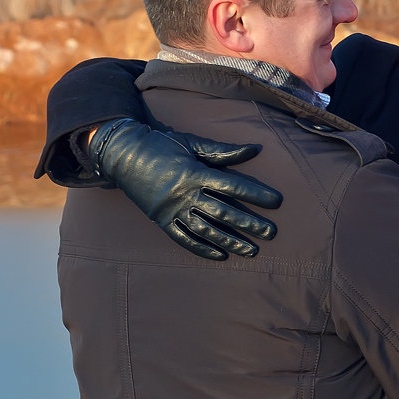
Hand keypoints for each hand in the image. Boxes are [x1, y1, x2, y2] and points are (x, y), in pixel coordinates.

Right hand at [90, 119, 282, 259]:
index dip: (256, 194)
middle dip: (249, 224)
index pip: (232, 186)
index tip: (276, 202)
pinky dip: (202, 248)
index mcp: (195, 172)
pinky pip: (183, 239)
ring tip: (252, 250)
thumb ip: (223, 151)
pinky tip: (220, 255)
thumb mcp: (192, 143)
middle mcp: (184, 194)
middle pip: (223, 212)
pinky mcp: (161, 220)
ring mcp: (172, 209)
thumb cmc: (162, 144)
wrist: (121, 154)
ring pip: (206, 230)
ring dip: (230, 241)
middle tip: (271, 233)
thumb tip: (255, 149)